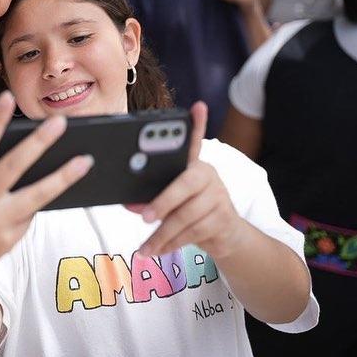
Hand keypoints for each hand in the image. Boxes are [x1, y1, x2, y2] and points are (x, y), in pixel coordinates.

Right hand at [0, 91, 93, 282]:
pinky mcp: (8, 237)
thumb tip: (33, 153)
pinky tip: (57, 190)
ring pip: (36, 194)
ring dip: (63, 176)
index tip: (7, 96)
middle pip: (13, 166)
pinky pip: (33, 213)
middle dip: (39, 142)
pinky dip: (43, 201)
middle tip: (60, 122)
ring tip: (84, 161)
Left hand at [137, 102, 246, 259]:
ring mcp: (218, 197)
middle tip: (144, 216)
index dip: (197, 124)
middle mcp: (209, 176)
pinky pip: (193, 233)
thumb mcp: (170, 200)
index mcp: (193, 165)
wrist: (226, 235)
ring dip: (162, 235)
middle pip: (186, 185)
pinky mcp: (223, 220)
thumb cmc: (189, 210)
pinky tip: (156, 250)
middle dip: (163, 201)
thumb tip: (130, 203)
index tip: (198, 106)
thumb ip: (151, 196)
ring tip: (144, 247)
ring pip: (187, 216)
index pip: (194, 142)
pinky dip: (171, 244)